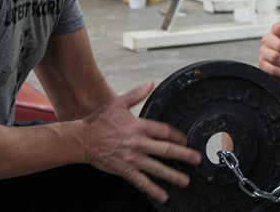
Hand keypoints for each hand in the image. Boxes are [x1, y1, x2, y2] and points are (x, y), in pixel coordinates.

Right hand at [80, 81, 201, 203]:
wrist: (82, 139)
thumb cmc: (99, 121)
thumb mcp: (118, 103)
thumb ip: (136, 94)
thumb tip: (150, 83)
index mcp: (138, 126)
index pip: (164, 131)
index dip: (178, 135)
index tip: (186, 140)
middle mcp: (138, 143)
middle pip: (166, 150)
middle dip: (184, 155)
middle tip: (197, 160)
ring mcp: (132, 158)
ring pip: (157, 168)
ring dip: (173, 175)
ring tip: (185, 181)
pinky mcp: (125, 170)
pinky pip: (141, 182)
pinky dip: (153, 189)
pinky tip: (163, 196)